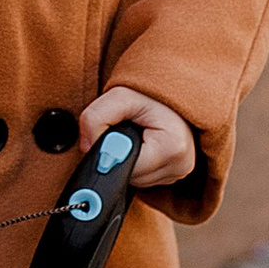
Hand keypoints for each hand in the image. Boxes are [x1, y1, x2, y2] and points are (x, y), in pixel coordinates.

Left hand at [79, 86, 197, 187]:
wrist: (172, 88)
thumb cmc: (148, 91)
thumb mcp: (119, 95)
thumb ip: (95, 118)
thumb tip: (87, 148)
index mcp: (173, 147)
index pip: (127, 169)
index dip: (112, 153)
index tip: (113, 136)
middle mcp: (181, 164)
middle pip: (131, 177)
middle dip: (120, 156)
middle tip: (126, 130)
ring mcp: (181, 171)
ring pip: (137, 179)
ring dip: (129, 159)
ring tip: (137, 133)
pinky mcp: (177, 172)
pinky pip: (146, 177)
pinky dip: (139, 162)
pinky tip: (143, 143)